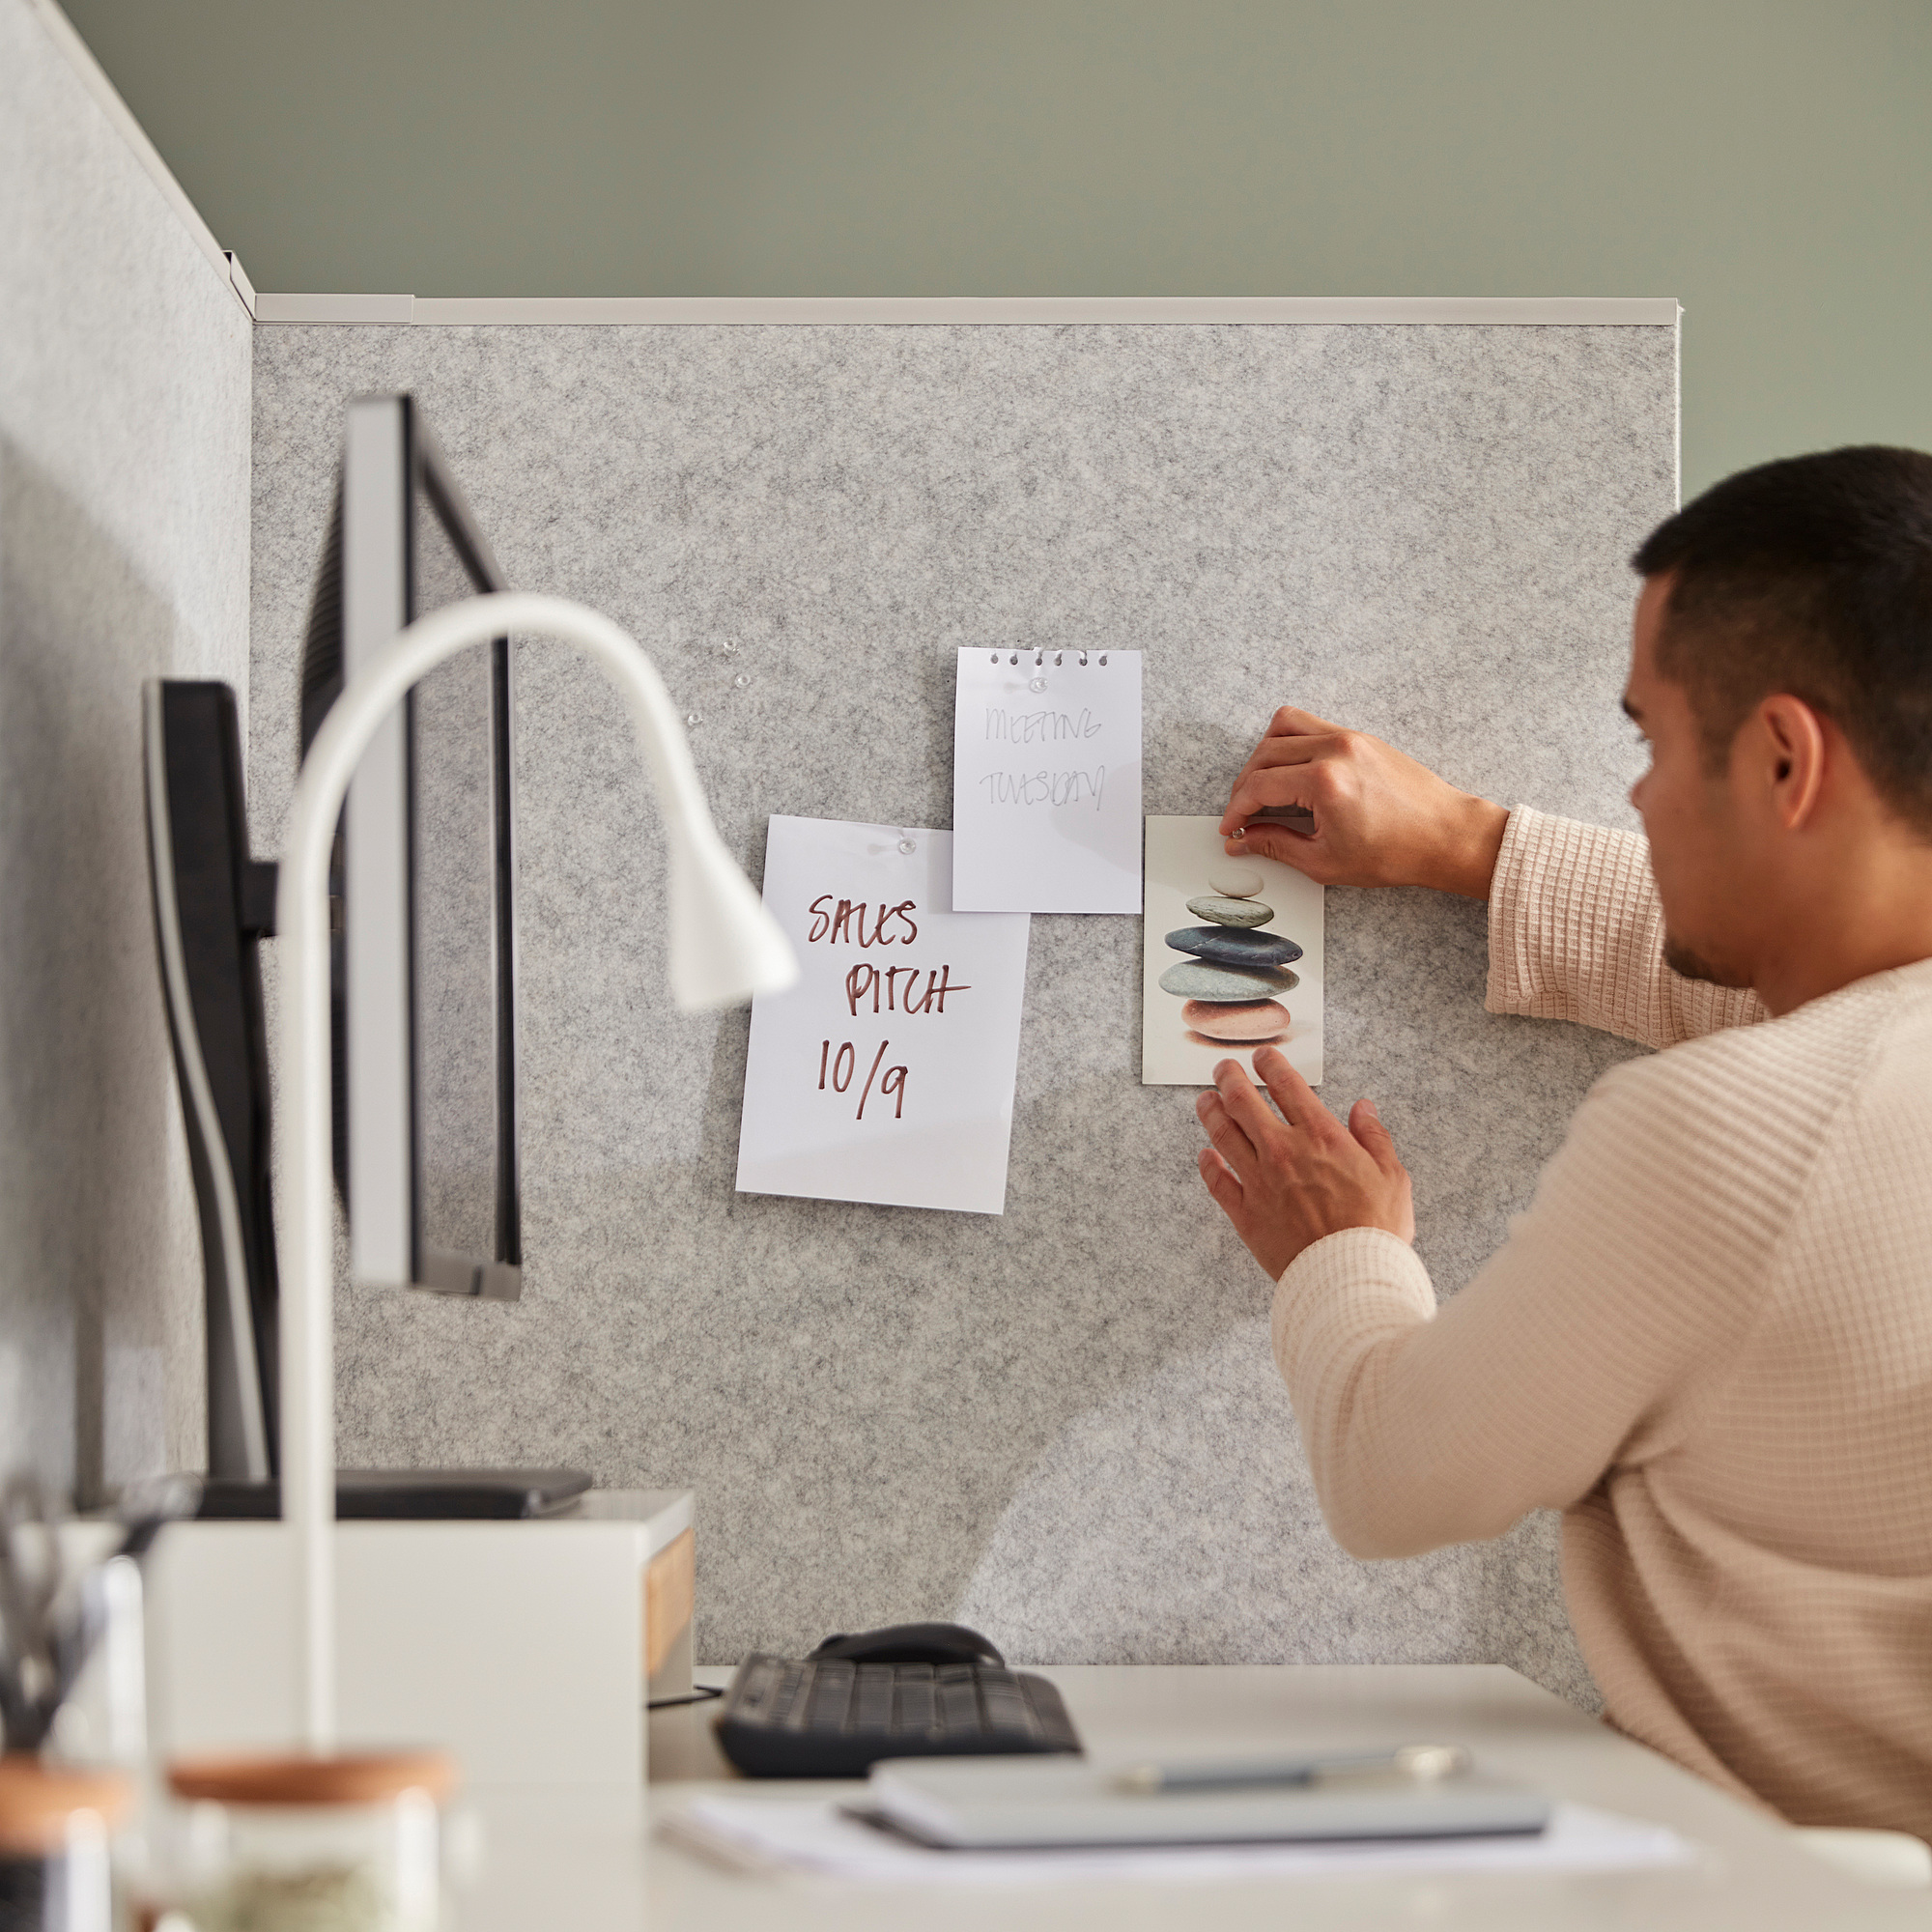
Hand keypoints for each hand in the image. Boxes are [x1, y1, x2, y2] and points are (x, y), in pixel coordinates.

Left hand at [1195, 1047, 1414, 1279]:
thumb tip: (1364, 1108)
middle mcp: (1284, 1152)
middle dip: (1230, 1078)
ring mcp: (1260, 1182)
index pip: (1287, 1086)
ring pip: (1223, 1135)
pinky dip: (1207, 1165)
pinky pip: (1217, 1182)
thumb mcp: (1392, 1176)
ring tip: (1205, 1100)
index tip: (1262, 1057)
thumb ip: (1374, 1138)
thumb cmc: (1376, 1230)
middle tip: (1223, 1069)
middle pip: (1244, 1102)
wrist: (1350, 1276)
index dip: (1270, 1065)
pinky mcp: (1245, 1214)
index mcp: (1321, 1137)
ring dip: (1210, 1112)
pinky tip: (1205, 1155)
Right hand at [1219, 706, 1507, 896]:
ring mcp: (1350, 738)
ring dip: (1264, 754)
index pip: (1259, 785)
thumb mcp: (1325, 861)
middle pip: (1265, 753)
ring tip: (1262, 786)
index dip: (1236, 809)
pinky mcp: (1361, 737)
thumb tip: (1244, 839)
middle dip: (1244, 785)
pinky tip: (1292, 773)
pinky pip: (1312, 725)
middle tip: (1243, 813)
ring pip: (1284, 726)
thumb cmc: (1398, 852)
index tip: (1231, 827)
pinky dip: (1291, 744)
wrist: (1447, 837)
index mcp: (1325, 781)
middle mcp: (1335, 749)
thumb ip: (1276, 845)